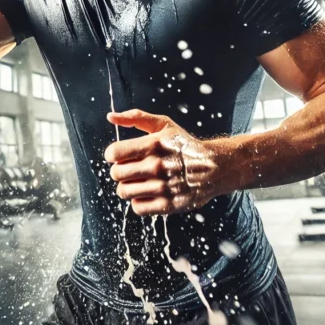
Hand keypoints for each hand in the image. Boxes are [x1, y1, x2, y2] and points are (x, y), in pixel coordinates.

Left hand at [105, 109, 226, 214]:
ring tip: (138, 182)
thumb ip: (136, 118)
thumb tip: (110, 116)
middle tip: (130, 169)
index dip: (112, 155)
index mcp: (153, 145)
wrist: (214, 167)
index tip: (118, 156)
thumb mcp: (163, 125)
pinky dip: (138, 201)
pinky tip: (147, 193)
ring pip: (124, 192)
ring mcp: (162, 187)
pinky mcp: (168, 205)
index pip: (114, 153)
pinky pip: (137, 208)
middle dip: (119, 171)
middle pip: (117, 174)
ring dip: (127, 187)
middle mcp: (157, 166)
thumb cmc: (184, 145)